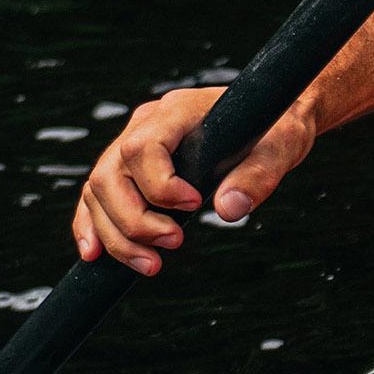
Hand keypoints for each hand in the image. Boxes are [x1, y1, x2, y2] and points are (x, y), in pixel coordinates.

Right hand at [71, 86, 314, 272]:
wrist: (274, 122)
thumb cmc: (277, 130)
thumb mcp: (281, 148)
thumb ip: (258, 176)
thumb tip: (229, 210)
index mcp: (180, 109)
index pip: (143, 147)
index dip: (159, 185)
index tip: (195, 206)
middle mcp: (147, 122)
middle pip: (110, 174)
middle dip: (134, 220)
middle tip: (174, 244)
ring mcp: (132, 142)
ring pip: (99, 189)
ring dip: (117, 234)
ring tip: (151, 264)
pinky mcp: (130, 166)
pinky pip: (97, 196)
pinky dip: (92, 225)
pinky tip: (96, 255)